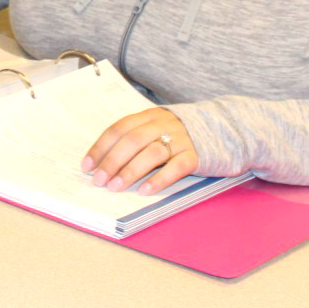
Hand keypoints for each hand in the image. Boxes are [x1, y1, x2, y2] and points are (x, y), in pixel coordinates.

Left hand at [82, 107, 198, 194]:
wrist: (221, 130)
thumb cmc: (179, 135)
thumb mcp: (156, 129)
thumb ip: (134, 139)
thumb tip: (102, 163)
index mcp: (149, 116)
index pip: (119, 129)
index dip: (101, 147)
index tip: (86, 165)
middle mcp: (163, 124)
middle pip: (132, 141)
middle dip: (111, 162)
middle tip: (98, 180)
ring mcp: (180, 139)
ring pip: (151, 153)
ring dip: (130, 171)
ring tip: (116, 187)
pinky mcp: (196, 155)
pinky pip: (176, 167)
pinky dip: (159, 180)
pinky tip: (144, 191)